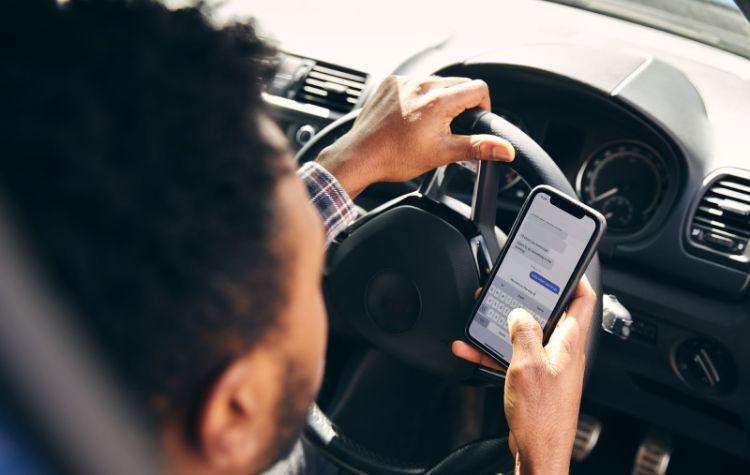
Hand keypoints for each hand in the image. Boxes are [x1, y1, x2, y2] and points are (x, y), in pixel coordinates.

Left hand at [316, 75, 514, 197]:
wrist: (361, 156)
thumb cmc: (396, 157)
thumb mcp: (443, 154)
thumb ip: (478, 148)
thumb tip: (506, 150)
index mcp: (439, 100)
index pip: (479, 88)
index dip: (482, 106)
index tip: (473, 122)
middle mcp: (422, 84)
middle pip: (458, 84)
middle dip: (460, 104)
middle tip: (449, 128)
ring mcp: (404, 82)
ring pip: (436, 83)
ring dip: (439, 99)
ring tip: (427, 125)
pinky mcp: (390, 84)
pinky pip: (414, 83)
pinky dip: (418, 97)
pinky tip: (410, 118)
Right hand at [452, 278, 596, 474]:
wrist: (539, 453)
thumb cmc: (542, 416)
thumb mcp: (527, 365)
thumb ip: (523, 333)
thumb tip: (519, 313)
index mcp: (568, 343)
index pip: (582, 299)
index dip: (575, 277)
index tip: (562, 263)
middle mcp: (561, 352)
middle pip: (548, 313)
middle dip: (526, 298)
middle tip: (509, 285)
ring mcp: (547, 366)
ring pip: (525, 334)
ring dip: (502, 326)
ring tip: (482, 316)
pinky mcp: (533, 380)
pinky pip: (512, 356)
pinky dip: (492, 351)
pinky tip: (471, 348)